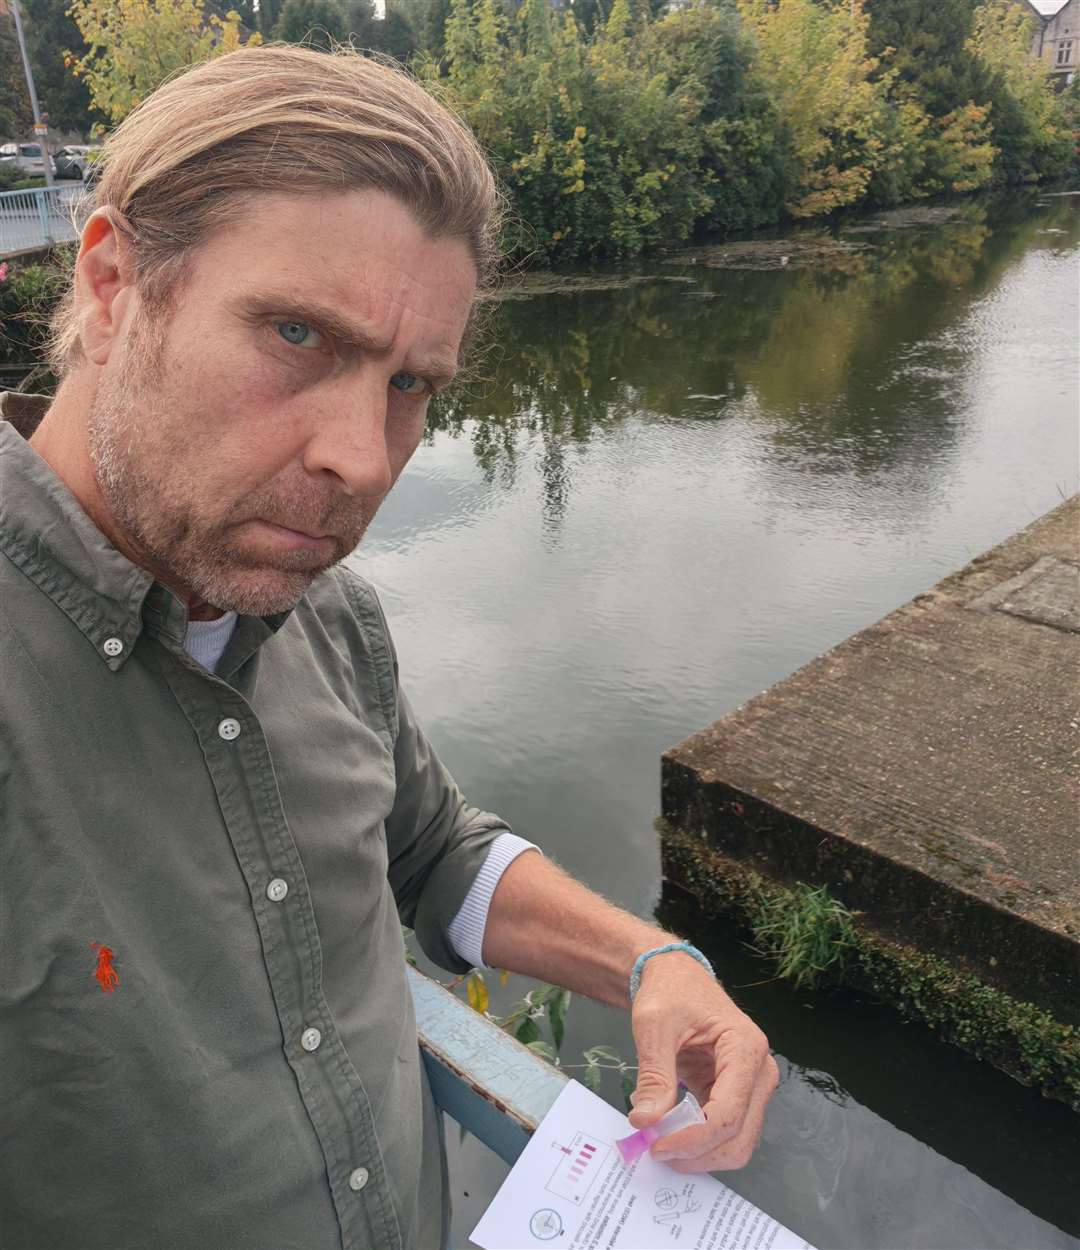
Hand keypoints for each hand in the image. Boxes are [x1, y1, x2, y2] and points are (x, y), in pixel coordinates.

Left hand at [627, 952, 778, 1171]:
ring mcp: (752, 1085)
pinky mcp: (737, 1094)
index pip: (727, 1113)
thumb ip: (654, 1075)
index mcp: (745, 1048)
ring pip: (735, 1142)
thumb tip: (646, 1122)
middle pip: (738, 1136)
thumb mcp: (654, 1026)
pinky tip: (670, 1132)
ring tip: (659, 1141)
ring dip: (699, 1153)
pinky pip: (725, 1132)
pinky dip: (698, 1141)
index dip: (693, 1139)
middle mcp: (759, 1070)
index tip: (655, 1145)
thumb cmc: (669, 991)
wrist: (675, 976)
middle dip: (697, 1153)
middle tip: (655, 1150)